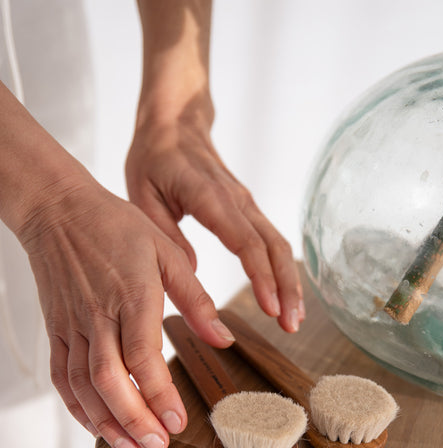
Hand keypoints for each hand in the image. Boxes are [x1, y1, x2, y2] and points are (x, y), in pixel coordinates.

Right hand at [18, 175, 234, 447]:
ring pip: (84, 386)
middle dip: (134, 419)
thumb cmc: (115, 227)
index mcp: (131, 295)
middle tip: (157, 445)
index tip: (177, 421)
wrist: (58, 210)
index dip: (159, 394)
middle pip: (110, 380)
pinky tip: (97, 426)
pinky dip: (77, 407)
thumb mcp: (167, 252)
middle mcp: (98, 316)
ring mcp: (74, 326)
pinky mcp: (58, 331)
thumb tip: (222, 337)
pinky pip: (62, 377)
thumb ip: (196, 299)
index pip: (142, 356)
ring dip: (107, 422)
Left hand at [126, 97, 305, 332]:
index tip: (269, 307)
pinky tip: (285, 297)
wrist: (175, 122)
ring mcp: (247, 203)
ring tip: (294, 320)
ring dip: (291, 283)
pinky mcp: (249, 209)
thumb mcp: (143, 194)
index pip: (245, 241)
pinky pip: (272, 241)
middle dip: (286, 287)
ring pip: (279, 245)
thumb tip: (192, 272)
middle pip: (273, 247)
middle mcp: (237, 200)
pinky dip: (283, 271)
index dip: (260, 276)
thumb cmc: (154, 157)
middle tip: (291, 325)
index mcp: (210, 197)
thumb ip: (167, 234)